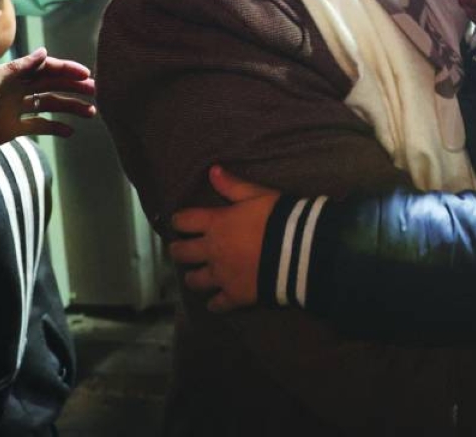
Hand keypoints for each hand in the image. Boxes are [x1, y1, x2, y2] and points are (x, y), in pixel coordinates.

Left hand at [0, 48, 95, 171]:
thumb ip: (16, 70)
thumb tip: (44, 52)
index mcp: (8, 76)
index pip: (43, 68)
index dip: (65, 69)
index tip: (86, 75)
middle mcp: (14, 90)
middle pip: (50, 85)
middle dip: (73, 87)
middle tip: (96, 92)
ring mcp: (13, 110)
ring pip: (49, 105)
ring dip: (69, 107)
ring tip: (90, 113)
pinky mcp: (10, 129)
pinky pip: (38, 126)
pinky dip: (55, 127)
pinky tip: (70, 132)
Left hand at [169, 166, 280, 311]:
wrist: (297, 250)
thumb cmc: (277, 217)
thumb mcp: (257, 195)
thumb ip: (233, 186)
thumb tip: (212, 170)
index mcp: (216, 224)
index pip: (184, 221)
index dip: (179, 220)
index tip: (180, 222)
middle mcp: (212, 250)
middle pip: (182, 253)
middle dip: (178, 250)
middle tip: (181, 249)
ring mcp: (221, 275)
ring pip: (195, 281)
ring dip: (193, 277)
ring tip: (196, 276)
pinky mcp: (235, 295)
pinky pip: (217, 304)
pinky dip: (214, 304)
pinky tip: (215, 302)